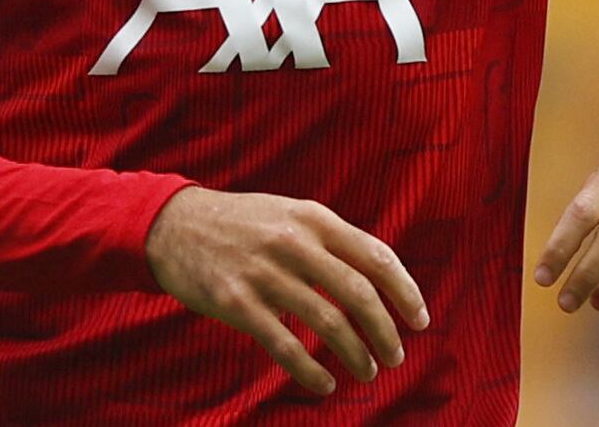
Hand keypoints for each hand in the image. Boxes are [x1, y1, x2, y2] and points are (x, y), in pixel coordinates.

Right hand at [146, 187, 427, 395]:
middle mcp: (294, 242)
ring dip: (355, 354)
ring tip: (368, 372)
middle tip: (396, 356)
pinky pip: (284, 346)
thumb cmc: (246, 223)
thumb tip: (381, 278)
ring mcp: (265, 273)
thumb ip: (333, 241)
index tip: (420, 321)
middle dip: (385, 331)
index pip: (376, 257)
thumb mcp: (293, 215)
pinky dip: (311, 371)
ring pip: (327, 323)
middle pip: (358, 294)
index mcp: (315, 218)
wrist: (177, 225)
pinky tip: (326, 384)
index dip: (405, 292)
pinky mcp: (237, 303)